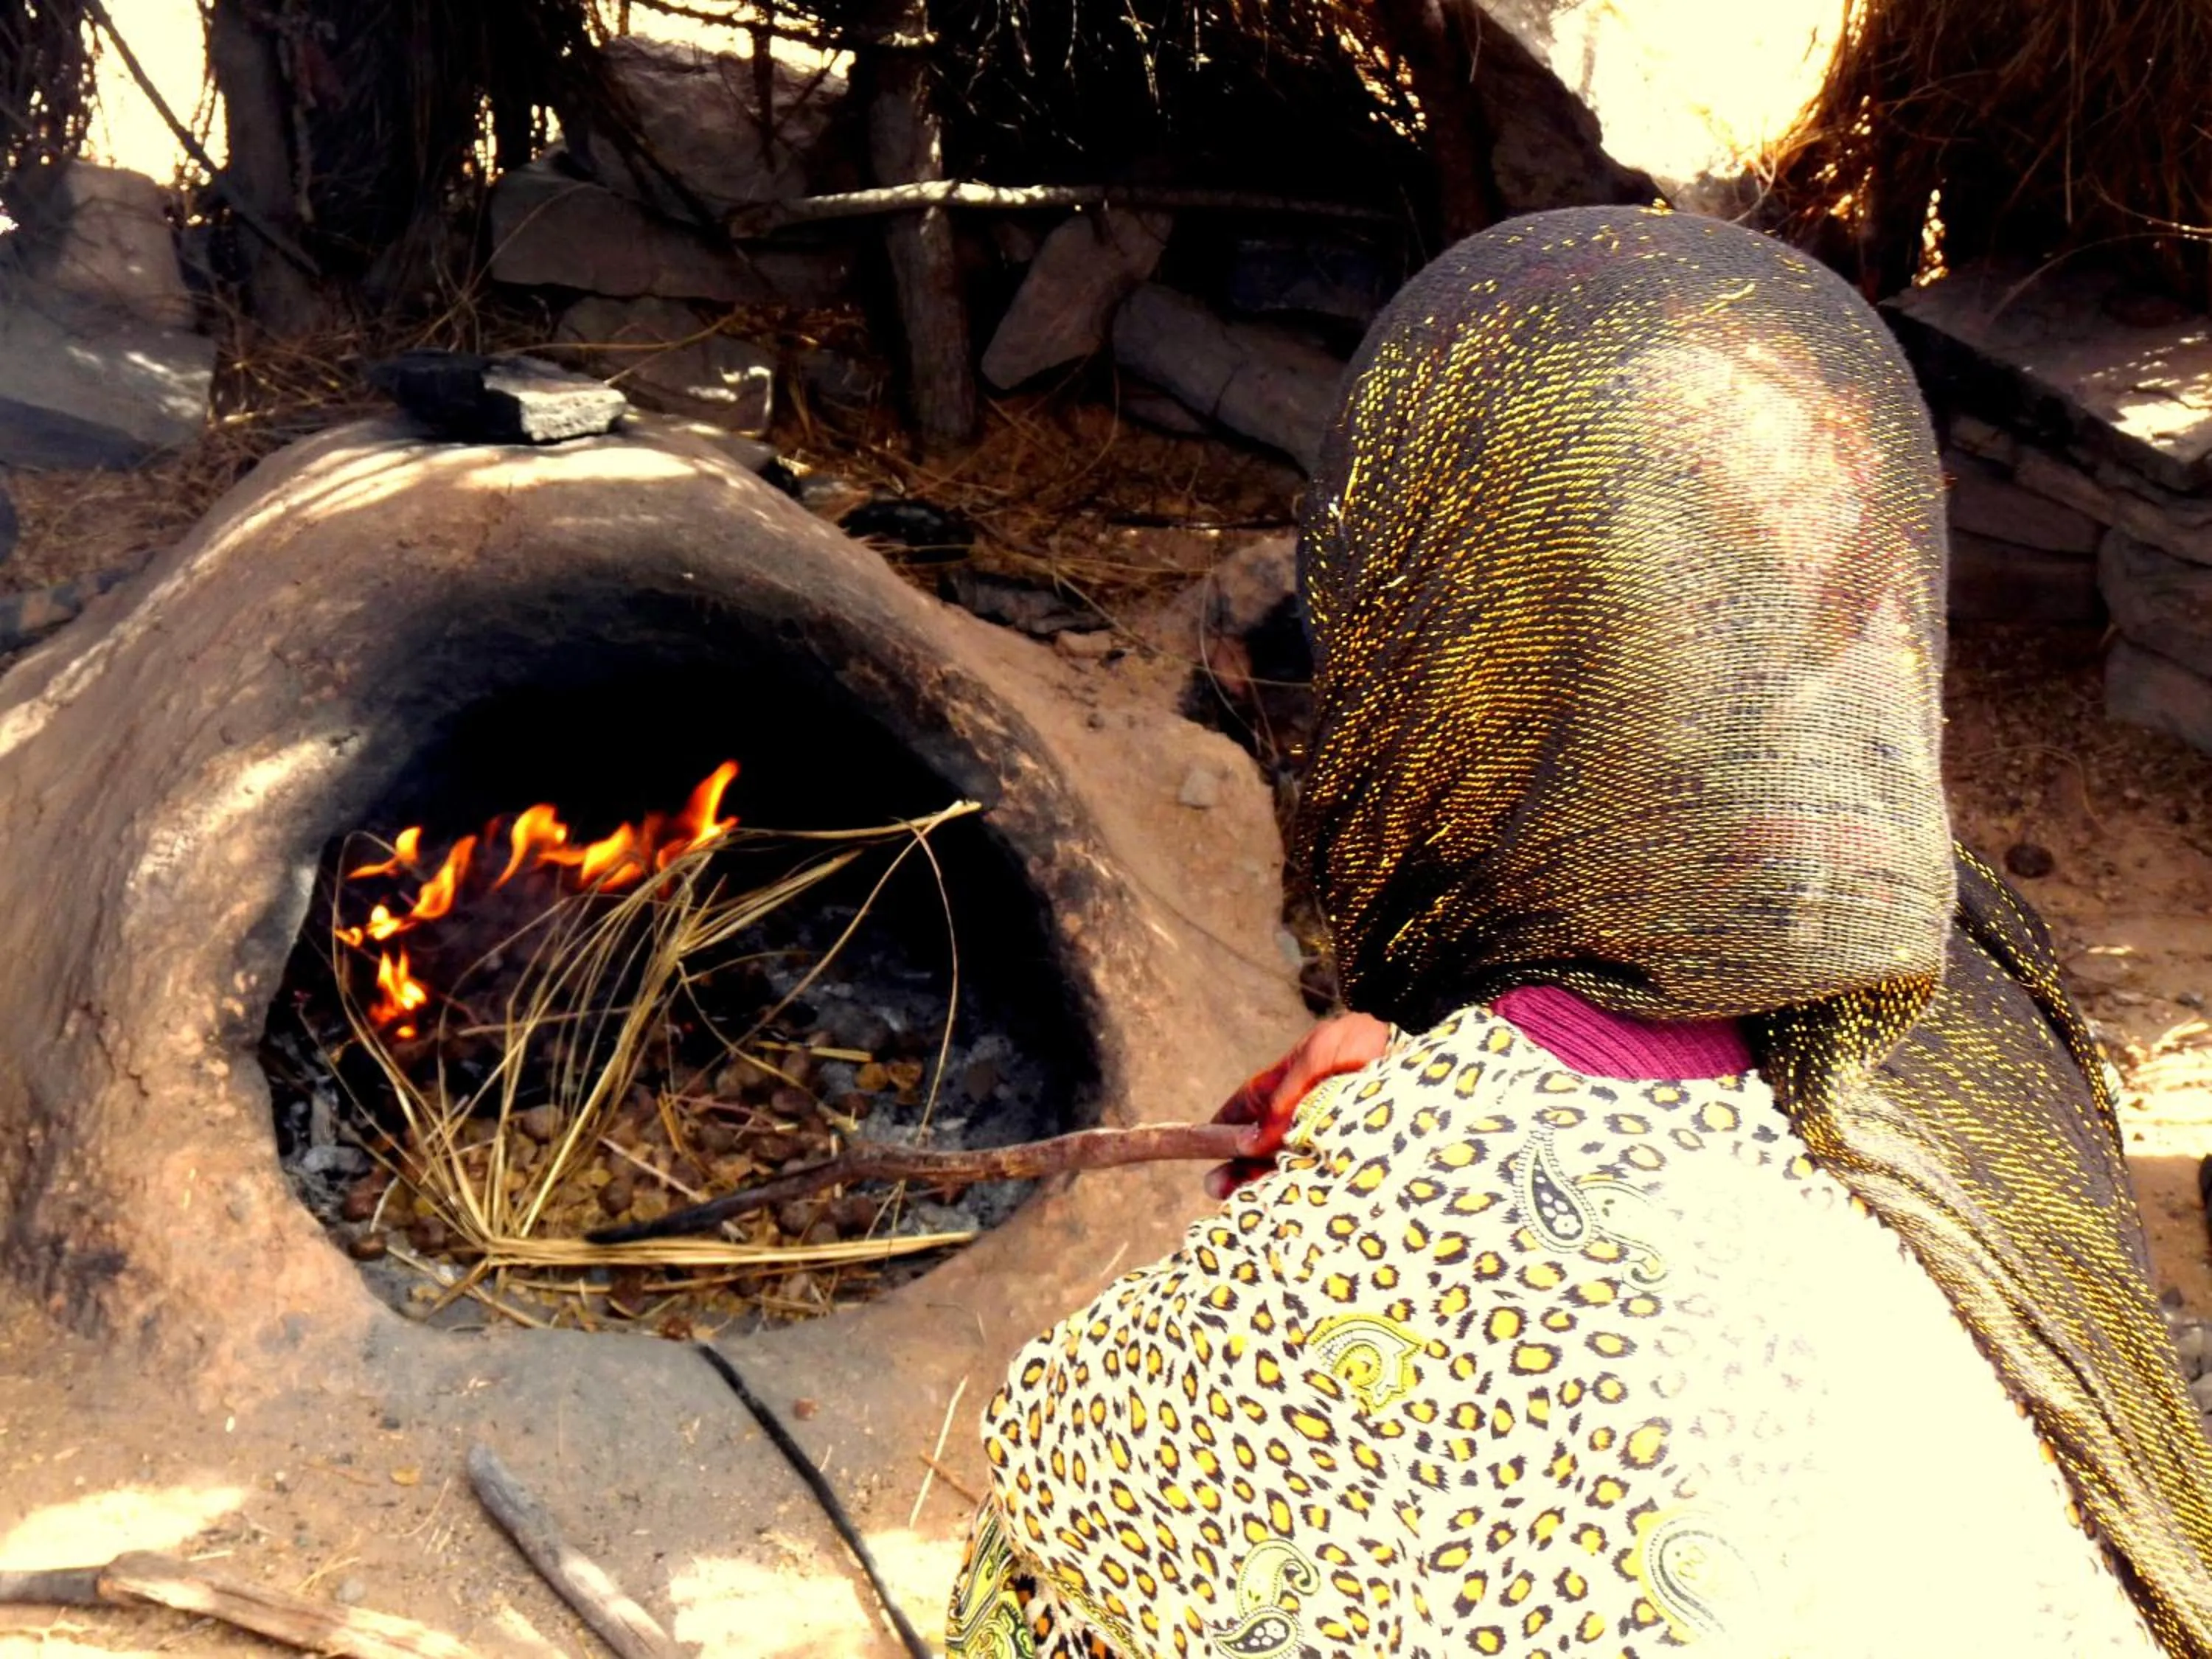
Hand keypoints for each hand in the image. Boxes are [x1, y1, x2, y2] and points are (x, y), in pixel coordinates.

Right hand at [1204, 1012, 1392, 1199]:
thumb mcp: (1317, 1057)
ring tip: (1242, 1204)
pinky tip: (1287, 1206)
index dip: (1223, 1127)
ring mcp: (1331, 1133)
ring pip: (1289, 1162)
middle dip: (1238, 1165)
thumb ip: (1285, 1097)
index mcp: (1294, 1081)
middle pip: (1265, 1142)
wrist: (1424, 1050)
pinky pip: (1322, 1175)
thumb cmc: (1367, 1041)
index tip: (1202, 1149)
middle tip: (1217, 1191)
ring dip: (1264, 1182)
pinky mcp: (1355, 1155)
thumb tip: (1248, 1142)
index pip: (1249, 1106)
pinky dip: (1302, 1190)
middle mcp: (1309, 1110)